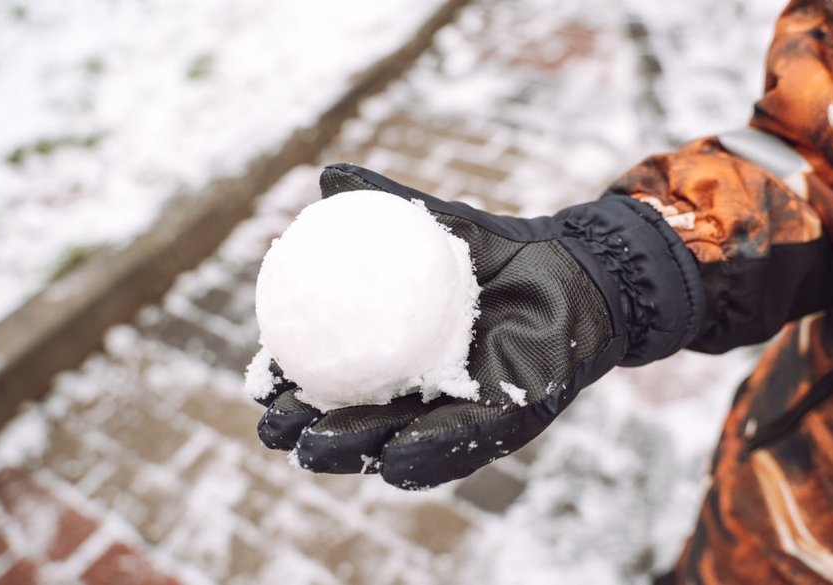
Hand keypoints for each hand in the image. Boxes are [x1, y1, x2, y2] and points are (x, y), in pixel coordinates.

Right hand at [252, 163, 703, 488]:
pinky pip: (461, 442)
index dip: (289, 386)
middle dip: (306, 433)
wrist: (573, 269)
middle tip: (274, 428)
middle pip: (350, 421)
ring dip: (352, 452)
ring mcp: (459, 413)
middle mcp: (419, 392)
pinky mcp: (505, 423)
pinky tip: (391, 459)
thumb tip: (326, 176)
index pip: (330, 376)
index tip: (259, 380)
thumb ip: (386, 203)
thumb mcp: (437, 224)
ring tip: (314, 449)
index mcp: (393, 354)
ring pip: (395, 443)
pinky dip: (426, 452)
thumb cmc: (499, 252)